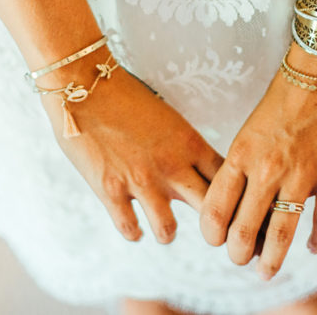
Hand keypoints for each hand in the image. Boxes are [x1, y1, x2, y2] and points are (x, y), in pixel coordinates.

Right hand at [40, 45, 224, 243]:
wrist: (84, 85)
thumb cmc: (126, 96)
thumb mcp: (168, 119)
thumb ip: (182, 148)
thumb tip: (193, 171)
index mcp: (189, 143)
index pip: (228, 179)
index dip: (232, 196)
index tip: (229, 203)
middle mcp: (171, 166)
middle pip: (209, 208)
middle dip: (210, 223)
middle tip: (205, 230)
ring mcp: (141, 181)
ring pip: (168, 230)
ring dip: (167, 231)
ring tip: (165, 227)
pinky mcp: (111, 191)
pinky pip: (130, 229)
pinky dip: (134, 231)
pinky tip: (135, 225)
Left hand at [199, 41, 316, 279]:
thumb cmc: (285, 96)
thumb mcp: (251, 130)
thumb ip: (245, 166)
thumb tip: (240, 203)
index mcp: (241, 155)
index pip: (215, 209)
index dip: (212, 234)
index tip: (216, 241)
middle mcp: (267, 169)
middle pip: (244, 230)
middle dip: (239, 254)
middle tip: (241, 261)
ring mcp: (302, 174)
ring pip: (281, 234)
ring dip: (271, 261)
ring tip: (267, 272)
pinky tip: (313, 247)